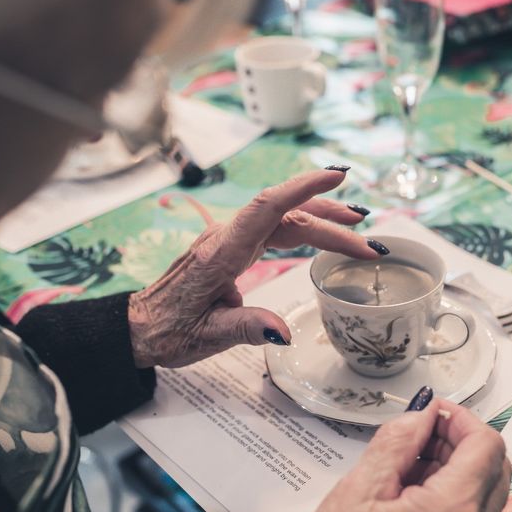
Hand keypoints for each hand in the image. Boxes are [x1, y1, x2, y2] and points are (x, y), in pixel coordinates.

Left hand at [128, 168, 383, 367]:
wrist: (140, 326)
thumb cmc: (169, 331)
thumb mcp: (207, 337)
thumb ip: (246, 328)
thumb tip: (285, 331)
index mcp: (220, 253)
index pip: (267, 208)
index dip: (303, 187)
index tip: (336, 174)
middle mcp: (227, 238)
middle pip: (289, 217)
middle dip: (333, 226)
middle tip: (370, 247)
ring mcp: (231, 239)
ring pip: (285, 218)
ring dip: (323, 219)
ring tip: (358, 224)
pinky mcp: (234, 246)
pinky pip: (275, 227)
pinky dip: (305, 226)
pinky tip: (324, 230)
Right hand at [284, 398, 511, 511]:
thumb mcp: (353, 496)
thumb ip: (394, 445)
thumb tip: (422, 413)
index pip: (487, 445)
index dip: (461, 419)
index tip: (433, 413)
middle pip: (494, 468)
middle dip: (460, 442)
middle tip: (420, 437)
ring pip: (486, 496)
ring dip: (456, 471)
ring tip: (407, 472)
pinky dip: (454, 502)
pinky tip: (412, 503)